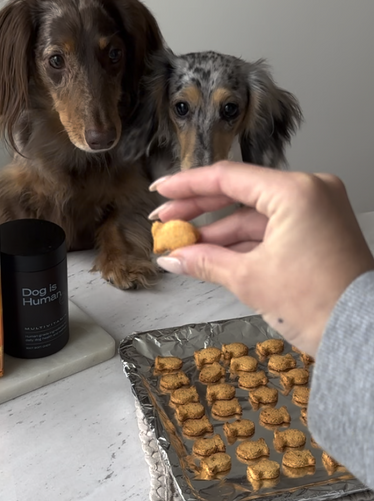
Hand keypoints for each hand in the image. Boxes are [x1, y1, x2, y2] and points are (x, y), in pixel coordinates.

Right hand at [150, 161, 373, 356]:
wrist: (359, 337)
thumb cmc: (319, 305)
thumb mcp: (249, 279)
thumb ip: (204, 261)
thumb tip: (172, 258)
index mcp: (296, 192)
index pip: (228, 178)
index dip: (187, 185)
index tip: (161, 191)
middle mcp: (308, 192)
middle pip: (238, 193)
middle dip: (197, 209)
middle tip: (165, 219)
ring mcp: (313, 210)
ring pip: (251, 214)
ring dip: (216, 231)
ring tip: (182, 244)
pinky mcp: (314, 229)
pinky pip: (268, 228)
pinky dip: (240, 241)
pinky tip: (209, 252)